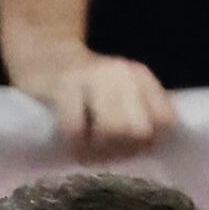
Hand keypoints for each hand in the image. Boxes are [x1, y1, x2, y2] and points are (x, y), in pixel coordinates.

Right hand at [16, 44, 174, 157]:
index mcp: (140, 77)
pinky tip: (71, 147)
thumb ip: (137, 112)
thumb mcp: (117, 90)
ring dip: (98, 152)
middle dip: (122, 151)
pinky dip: (75, 145)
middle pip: (138, 130)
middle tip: (105, 156)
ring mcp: (92, 77)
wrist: (43, 53)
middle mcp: (121, 74)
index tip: (131, 151)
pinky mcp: (63, 85)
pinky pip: (76, 129)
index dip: (149, 143)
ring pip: (112, 130)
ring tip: (88, 154)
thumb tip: (148, 148)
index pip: (165, 120)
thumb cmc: (81, 83)